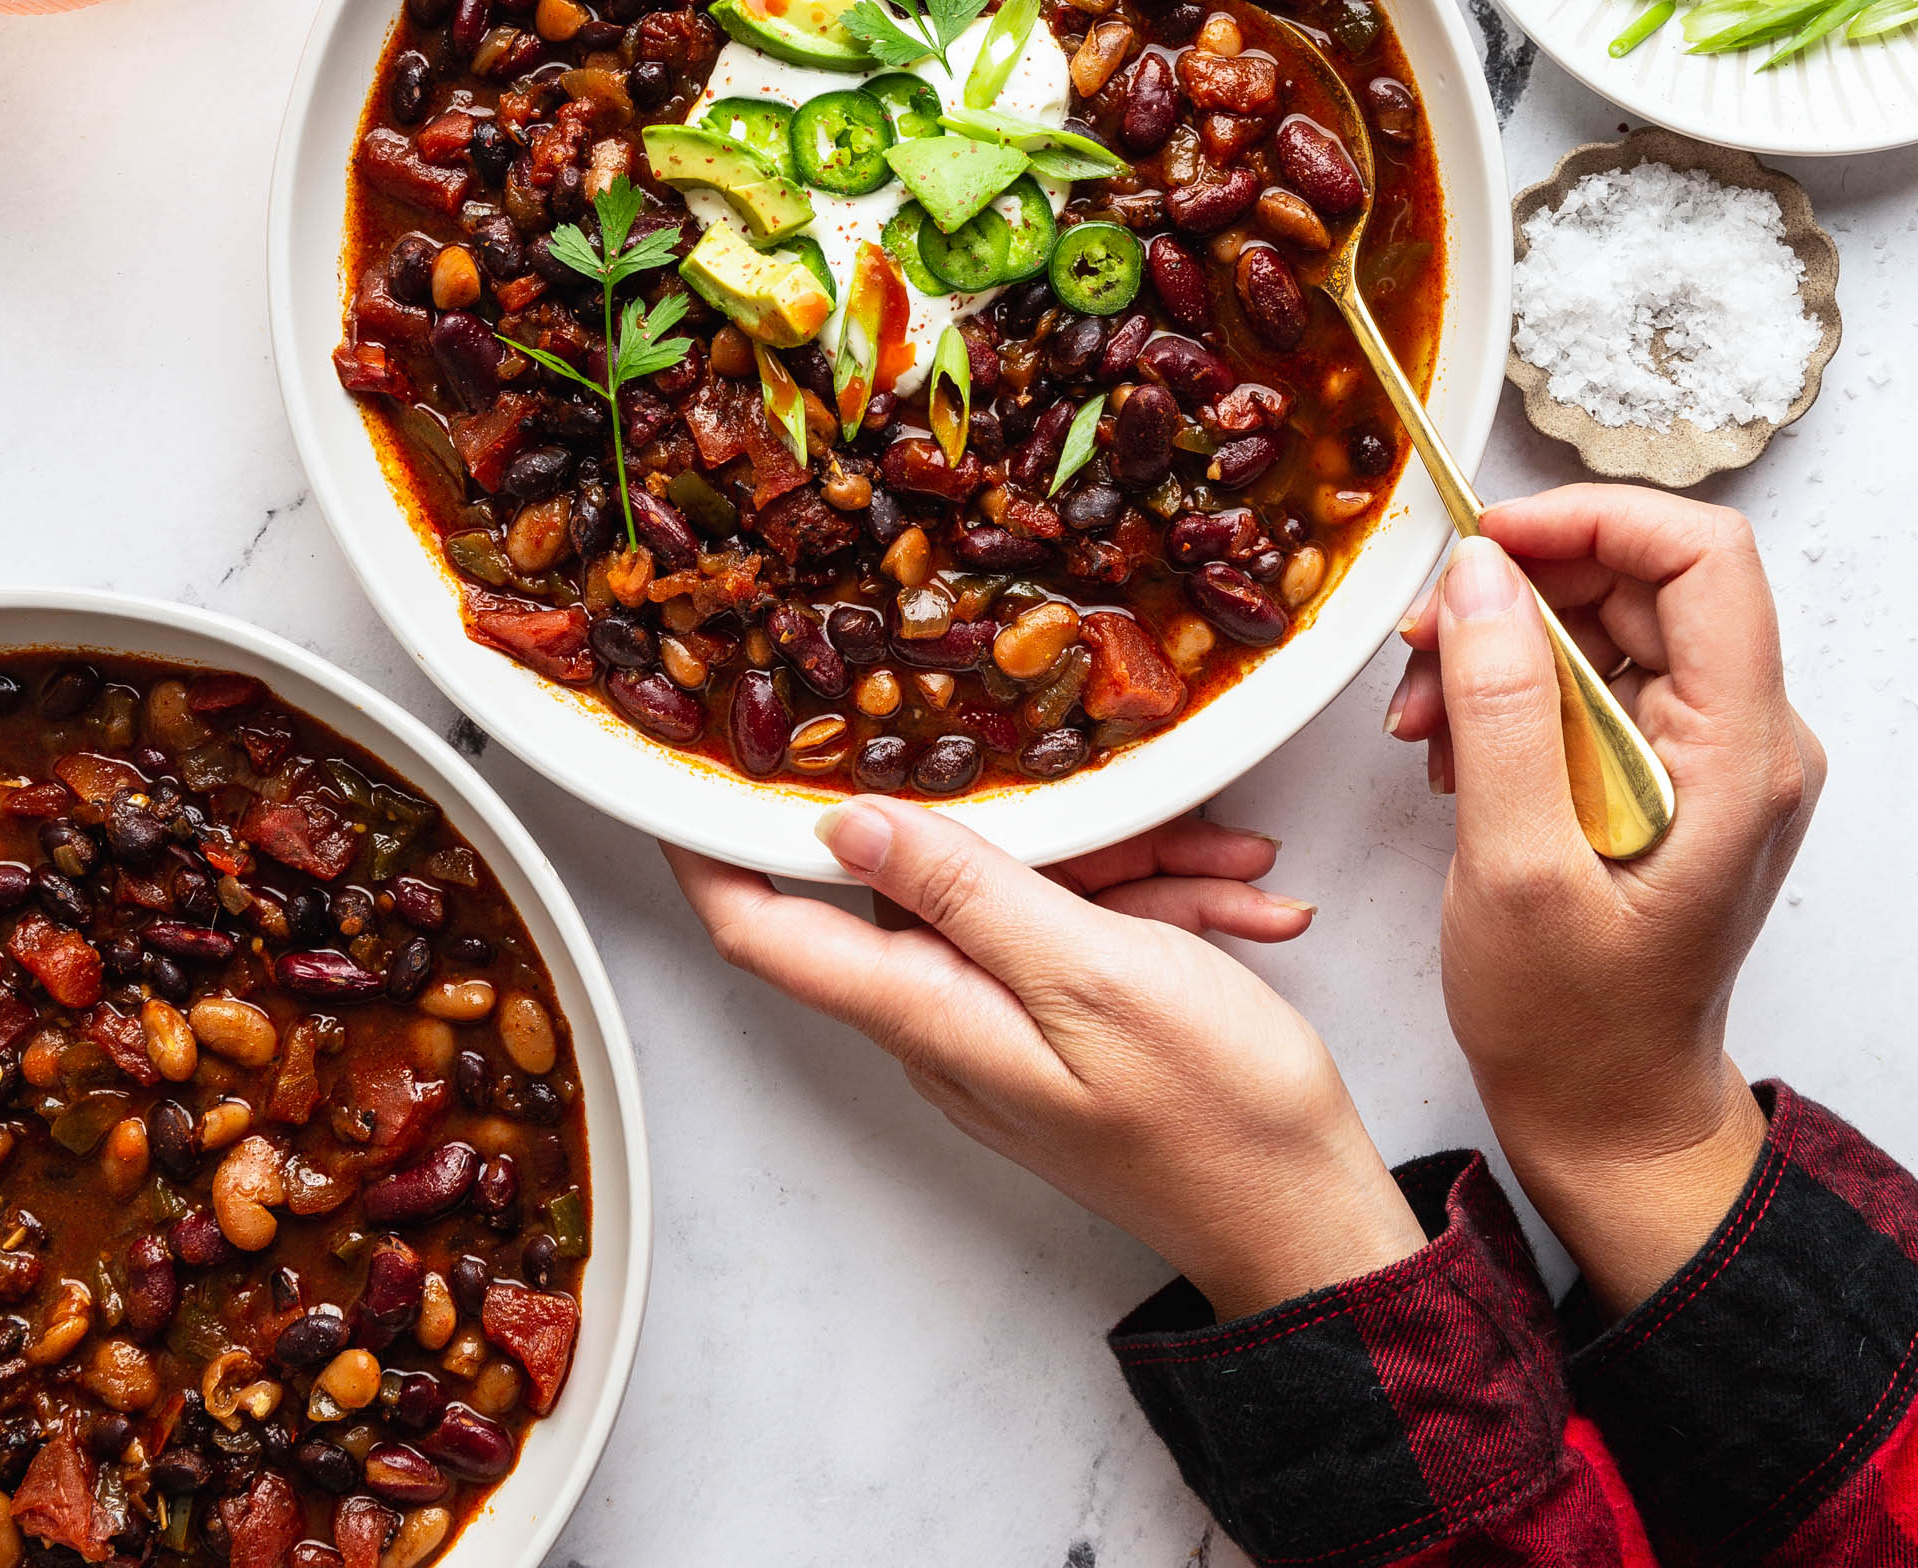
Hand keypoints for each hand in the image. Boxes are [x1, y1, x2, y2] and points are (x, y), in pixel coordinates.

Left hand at [664, 804, 1424, 1320]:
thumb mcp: (1092, 972)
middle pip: (930, 882)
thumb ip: (968, 893)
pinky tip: (1235, 908)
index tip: (686, 771)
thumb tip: (848, 829)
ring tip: (1227, 878)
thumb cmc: (1214, 1113)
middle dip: (1038, 827)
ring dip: (1132, 870)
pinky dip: (1155, 910)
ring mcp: (1004, 1022)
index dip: (711, 852)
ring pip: (1026, 894)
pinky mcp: (1061, 1023)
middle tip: (1153, 819)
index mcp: (929, 1011)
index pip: (769, 932)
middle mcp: (945, 1018)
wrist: (1306, 1222)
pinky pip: (1078, 931)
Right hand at [1387, 490, 1824, 1314]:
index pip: (1703, 559)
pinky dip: (1508, 690)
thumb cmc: (1570, 1022)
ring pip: (1605, 623)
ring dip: (1497, 646)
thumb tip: (1482, 576)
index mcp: (1739, 755)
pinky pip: (1589, 678)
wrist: (1606, 1114)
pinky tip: (1449, 748)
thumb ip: (1502, 709)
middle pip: (1642, 582)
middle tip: (1418, 642)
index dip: (1592, 521)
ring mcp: (1709, 754)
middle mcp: (1745, 738)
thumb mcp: (1514, 865)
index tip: (1485, 541)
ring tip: (1418, 715)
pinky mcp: (1665, 771)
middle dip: (1518, 591)